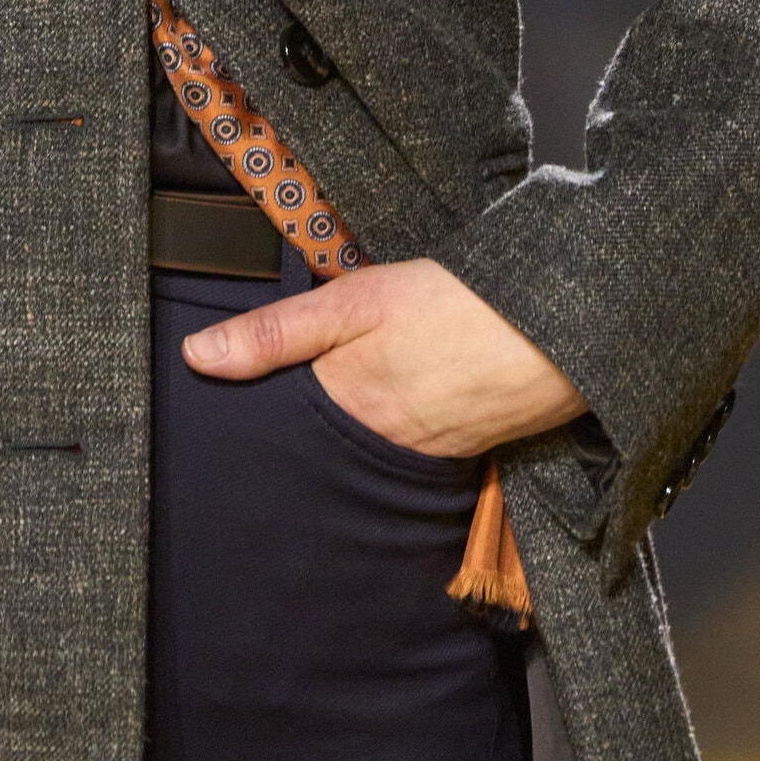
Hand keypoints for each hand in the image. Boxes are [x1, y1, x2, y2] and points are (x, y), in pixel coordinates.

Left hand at [183, 256, 586, 455]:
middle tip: (265, 441)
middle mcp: (378, 448)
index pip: (276, 435)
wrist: (560, 332)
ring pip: (361, 459)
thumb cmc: (457, 307)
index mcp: (344, 408)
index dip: (249, 432)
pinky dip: (390, 442)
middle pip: (318, 456)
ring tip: (326, 427)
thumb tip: (199, 357)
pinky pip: (406, 457)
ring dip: (341, 446)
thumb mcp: (354, 301)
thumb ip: (276, 332)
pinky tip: (391, 416)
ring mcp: (422, 456)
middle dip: (293, 450)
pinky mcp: (459, 452)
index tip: (218, 433)